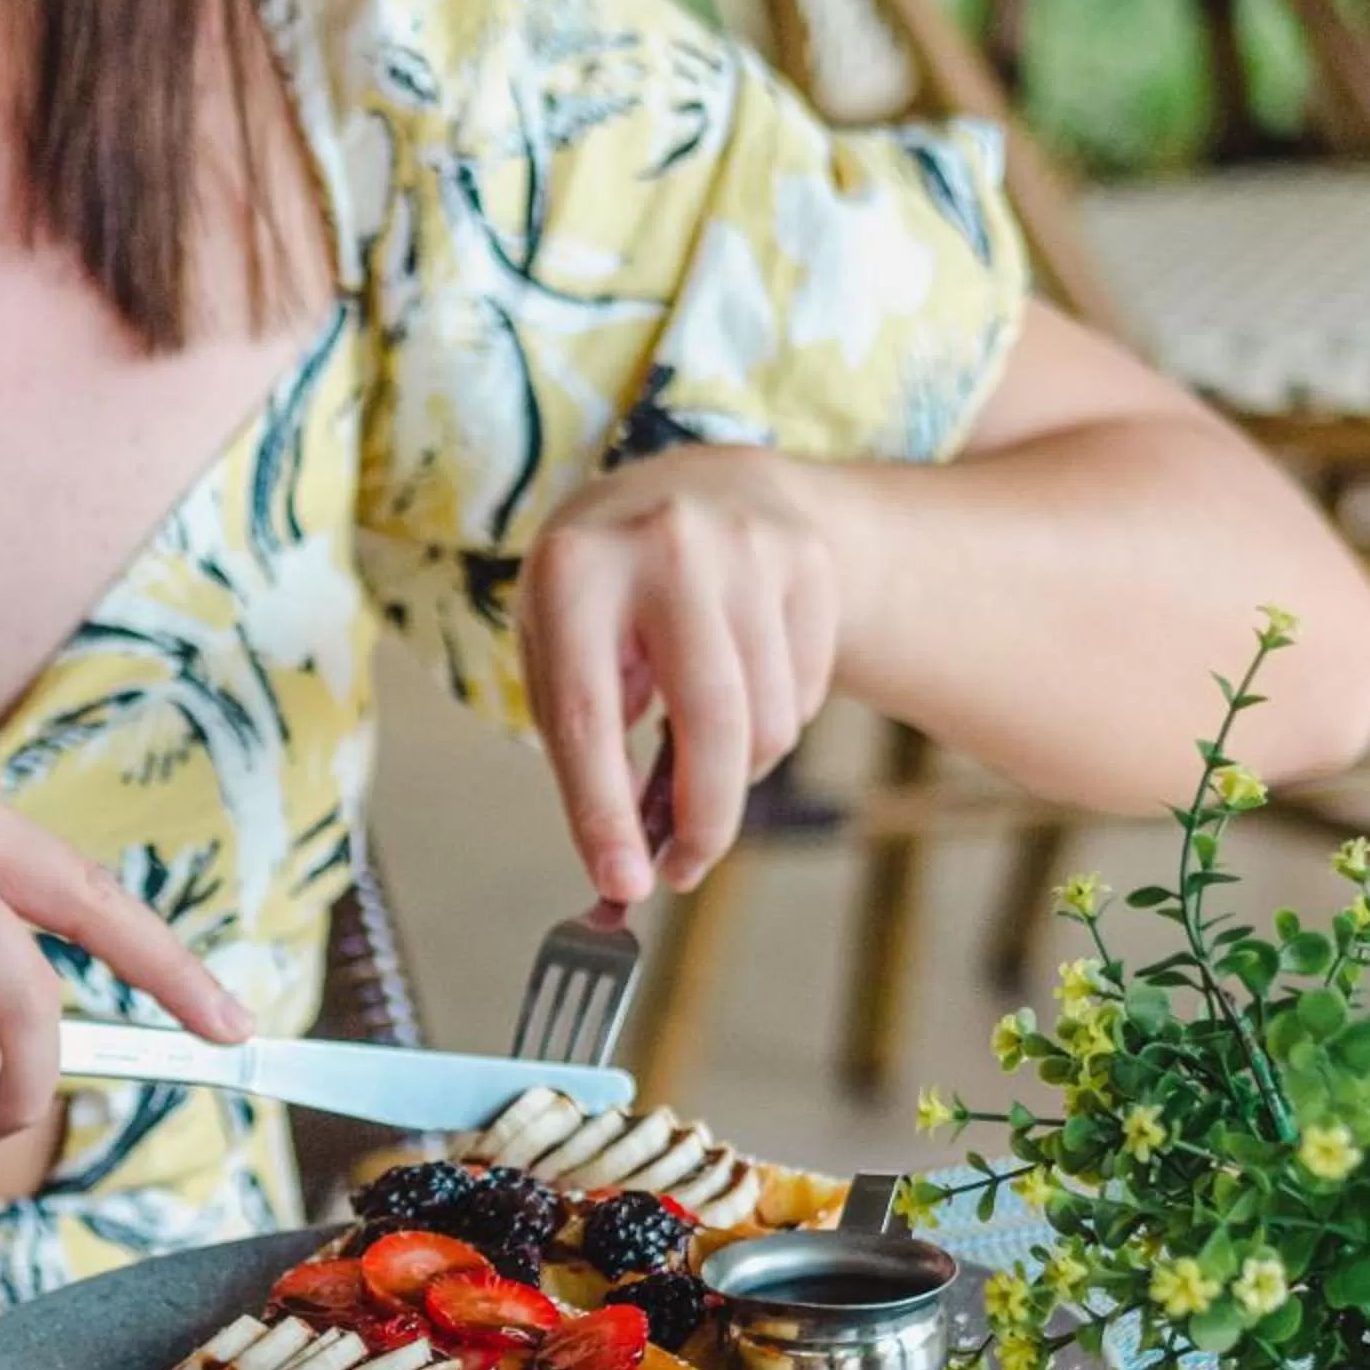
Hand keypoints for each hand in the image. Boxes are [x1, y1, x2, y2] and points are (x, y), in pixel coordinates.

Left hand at [515, 445, 839, 898]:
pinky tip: (743, 687)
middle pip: (710, 722)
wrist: (706, 484)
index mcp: (575, 570)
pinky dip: (775, 725)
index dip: (605, 812)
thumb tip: (622, 861)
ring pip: (768, 723)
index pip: (588, 716)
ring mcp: (750, 548)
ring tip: (699, 744)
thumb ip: (581, 740)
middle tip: (684, 869)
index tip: (623, 884)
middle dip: (704, 821)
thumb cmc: (610, 589)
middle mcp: (666, 547)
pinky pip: (805, 699)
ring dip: (737, 770)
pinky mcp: (809, 563)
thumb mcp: (560, 642)